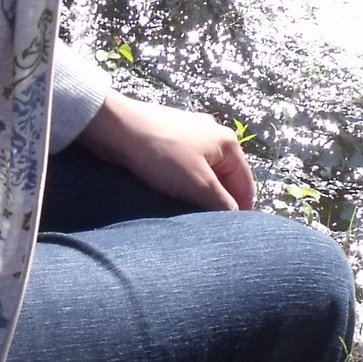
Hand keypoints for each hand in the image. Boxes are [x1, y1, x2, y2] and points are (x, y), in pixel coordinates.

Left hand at [78, 92, 254, 210]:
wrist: (116, 127)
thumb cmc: (162, 156)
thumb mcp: (198, 184)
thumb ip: (221, 202)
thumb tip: (236, 217)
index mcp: (228, 143)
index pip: (245, 185)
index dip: (239, 212)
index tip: (226, 234)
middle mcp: (214, 134)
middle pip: (226, 177)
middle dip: (217, 201)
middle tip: (203, 225)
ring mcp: (191, 132)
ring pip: (204, 172)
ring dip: (198, 192)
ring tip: (185, 211)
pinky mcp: (169, 136)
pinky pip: (186, 165)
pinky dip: (183, 180)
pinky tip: (170, 192)